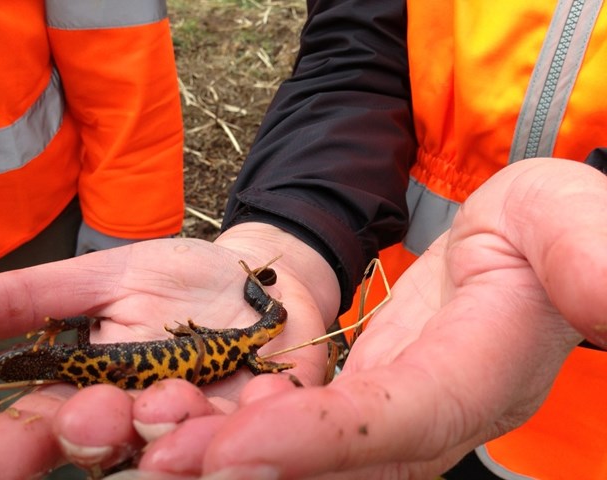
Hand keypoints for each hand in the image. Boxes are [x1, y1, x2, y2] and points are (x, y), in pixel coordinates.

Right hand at [0, 226, 339, 478]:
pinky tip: (246, 399)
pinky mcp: (254, 423)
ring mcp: (198, 429)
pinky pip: (244, 437)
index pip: (41, 432)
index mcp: (95, 392)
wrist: (253, 279)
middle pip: (103, 451)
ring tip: (170, 400)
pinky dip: (238, 425)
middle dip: (92, 434)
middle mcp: (141, 423)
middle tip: (97, 409)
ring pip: (171, 456)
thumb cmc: (177, 280)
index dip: (11, 450)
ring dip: (164, 434)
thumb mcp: (100, 278)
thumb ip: (30, 298)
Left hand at [128, 158, 606, 478]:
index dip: (322, 442)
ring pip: (312, 460)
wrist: (516, 248)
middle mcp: (434, 417)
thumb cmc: (546, 228)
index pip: (400, 421)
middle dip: (252, 469)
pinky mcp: (368, 404)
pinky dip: (243, 434)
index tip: (234, 451)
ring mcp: (397, 419)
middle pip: (343, 467)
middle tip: (157, 462)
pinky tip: (183, 419)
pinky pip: (301, 433)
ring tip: (147, 440)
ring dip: (229, 458)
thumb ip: (587, 255)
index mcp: (483, 376)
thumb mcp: (569, 222)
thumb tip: (602, 286)